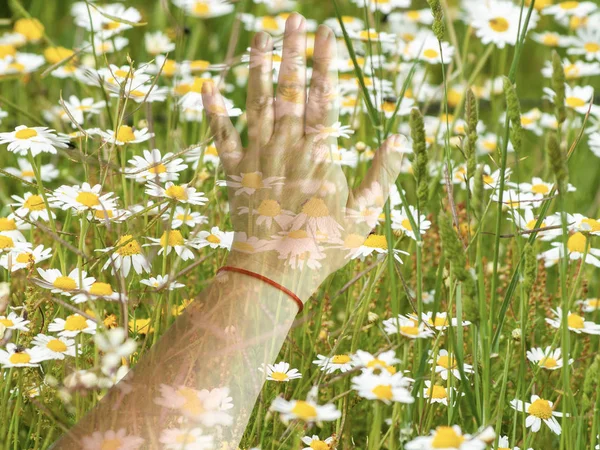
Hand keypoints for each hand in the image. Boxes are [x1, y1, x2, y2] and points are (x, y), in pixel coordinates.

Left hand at [202, 12, 405, 301]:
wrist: (273, 274)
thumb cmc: (323, 249)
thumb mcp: (365, 216)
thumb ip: (383, 174)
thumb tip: (398, 137)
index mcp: (320, 154)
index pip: (324, 97)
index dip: (326, 62)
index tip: (327, 31)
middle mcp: (287, 147)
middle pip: (290, 90)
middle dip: (292, 52)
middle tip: (292, 18)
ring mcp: (257, 158)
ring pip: (257, 104)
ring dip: (257, 67)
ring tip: (259, 36)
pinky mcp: (234, 174)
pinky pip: (222, 137)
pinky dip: (213, 111)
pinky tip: (206, 85)